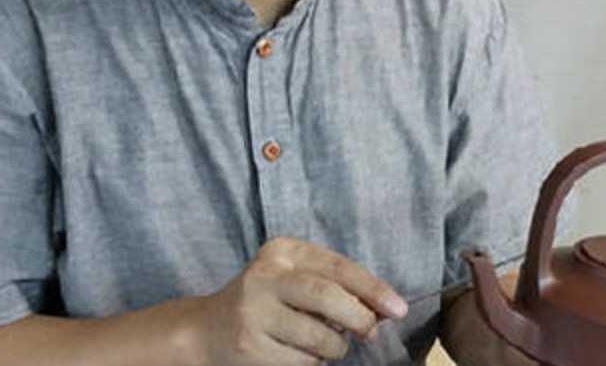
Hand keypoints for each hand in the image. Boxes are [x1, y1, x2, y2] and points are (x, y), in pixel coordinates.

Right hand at [193, 236, 406, 365]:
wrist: (208, 330)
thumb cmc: (267, 301)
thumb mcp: (293, 277)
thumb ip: (333, 285)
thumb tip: (383, 308)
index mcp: (282, 250)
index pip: (337, 266)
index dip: (372, 288)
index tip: (398, 308)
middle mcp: (265, 275)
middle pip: (327, 296)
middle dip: (359, 317)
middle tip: (371, 332)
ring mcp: (254, 312)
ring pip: (319, 337)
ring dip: (335, 347)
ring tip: (328, 343)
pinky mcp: (250, 346)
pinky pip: (302, 362)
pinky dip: (313, 362)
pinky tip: (300, 352)